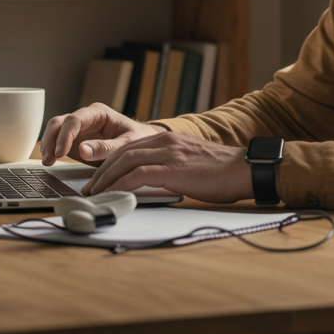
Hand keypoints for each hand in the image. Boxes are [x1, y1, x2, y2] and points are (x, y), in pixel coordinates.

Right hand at [40, 104, 163, 165]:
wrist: (141, 143)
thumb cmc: (136, 139)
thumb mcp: (126, 144)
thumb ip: (106, 148)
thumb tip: (83, 150)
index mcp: (98, 113)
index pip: (74, 120)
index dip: (65, 136)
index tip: (60, 153)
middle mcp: (85, 118)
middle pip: (59, 122)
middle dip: (51, 140)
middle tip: (49, 159)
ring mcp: (78, 129)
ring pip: (55, 130)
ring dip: (48, 144)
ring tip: (47, 162)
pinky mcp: (75, 140)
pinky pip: (58, 141)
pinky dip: (51, 149)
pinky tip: (49, 160)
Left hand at [86, 131, 252, 202]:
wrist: (243, 169)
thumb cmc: (222, 172)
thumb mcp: (190, 163)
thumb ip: (169, 167)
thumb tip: (152, 183)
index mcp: (169, 139)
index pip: (130, 148)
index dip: (111, 162)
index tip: (100, 177)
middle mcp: (165, 141)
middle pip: (122, 153)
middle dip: (102, 171)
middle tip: (90, 187)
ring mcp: (168, 153)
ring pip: (125, 162)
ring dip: (106, 178)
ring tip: (95, 193)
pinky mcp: (172, 168)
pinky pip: (138, 175)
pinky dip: (121, 184)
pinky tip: (113, 194)